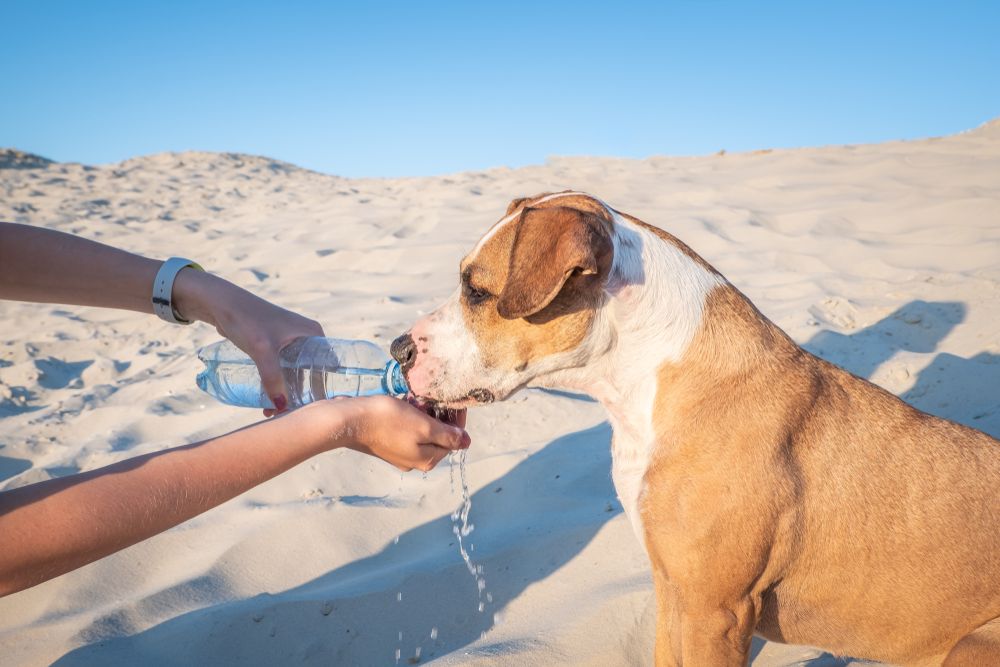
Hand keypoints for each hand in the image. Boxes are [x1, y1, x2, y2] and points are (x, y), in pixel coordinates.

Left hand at [172, 269, 322, 413]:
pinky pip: (281, 370)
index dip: (323, 388)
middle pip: (311, 374)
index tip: (314, 409)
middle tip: (290, 416)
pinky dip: (276, 384)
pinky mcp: (275, 347)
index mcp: (314, 334)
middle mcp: (306, 338)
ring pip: (294, 374)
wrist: (221, 304)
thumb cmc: (247, 319)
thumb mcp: (263, 349)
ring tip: (274, 412)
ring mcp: (290, 343)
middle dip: (301, 395)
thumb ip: (272, 378)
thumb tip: (281, 408)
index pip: (328, 366)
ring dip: (286, 392)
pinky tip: (268, 401)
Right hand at [325, 396, 469, 471]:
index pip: (454, 440)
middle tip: (432, 397)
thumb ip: (448, 436)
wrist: (350, 420)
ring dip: (424, 414)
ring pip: (423, 431)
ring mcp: (400, 453)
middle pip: (438, 436)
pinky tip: (404, 404)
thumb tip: (467, 443)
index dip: (456, 419)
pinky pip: (407, 429)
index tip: (454, 400)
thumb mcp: (424, 427)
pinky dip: (410, 416)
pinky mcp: (387, 443)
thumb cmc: (389, 421)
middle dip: (439, 415)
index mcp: (428, 460)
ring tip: (416, 399)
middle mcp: (416, 461)